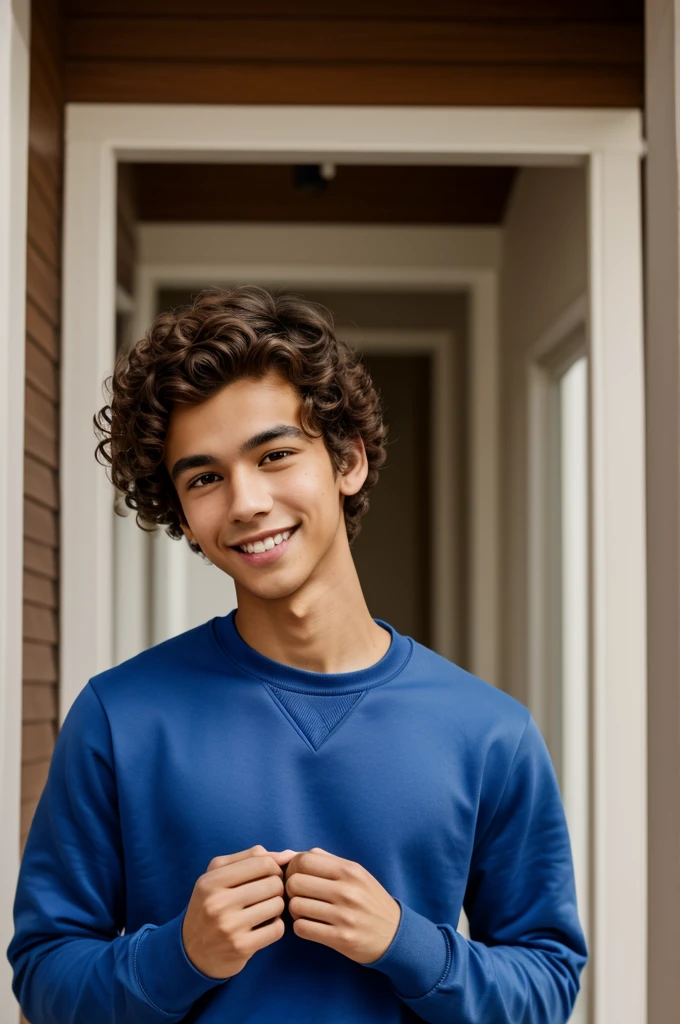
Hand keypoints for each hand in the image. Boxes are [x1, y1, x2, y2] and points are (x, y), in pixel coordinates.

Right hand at [182, 844, 295, 978]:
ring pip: (277, 905)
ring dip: (277, 907)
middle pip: (273, 883)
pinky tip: (265, 926)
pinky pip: (277, 929)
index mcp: (211, 881)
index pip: (262, 862)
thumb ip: (250, 858)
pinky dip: (276, 926)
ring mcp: (229, 927)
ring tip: (266, 909)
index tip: (270, 875)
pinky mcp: (241, 947)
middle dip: (277, 887)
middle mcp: (218, 903)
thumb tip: (288, 854)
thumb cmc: (210, 905)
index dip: (274, 867)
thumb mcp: (218, 875)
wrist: (191, 952)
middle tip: (269, 894)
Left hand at [284, 847, 400, 963]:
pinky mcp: (340, 938)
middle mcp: (347, 890)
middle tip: (300, 896)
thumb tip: (287, 855)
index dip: (293, 868)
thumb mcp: (354, 872)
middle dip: (291, 890)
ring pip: (296, 906)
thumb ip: (323, 860)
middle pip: (295, 883)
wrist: (394, 934)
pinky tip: (310, 925)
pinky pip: (302, 929)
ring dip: (295, 910)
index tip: (298, 877)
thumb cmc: (368, 899)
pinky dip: (300, 927)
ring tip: (305, 911)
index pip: (304, 861)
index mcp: (349, 870)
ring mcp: (344, 916)